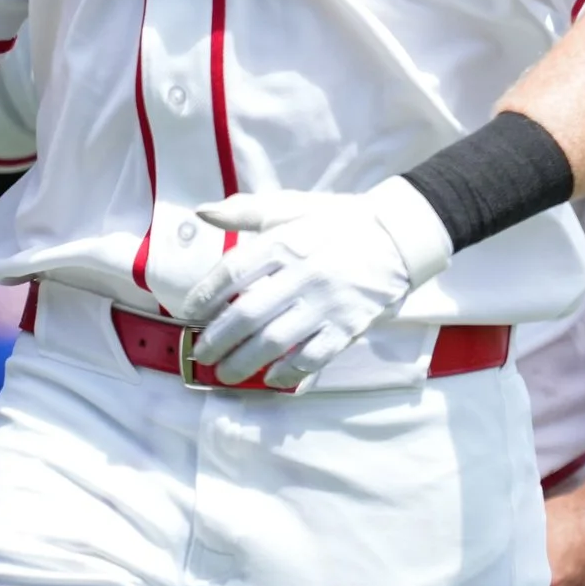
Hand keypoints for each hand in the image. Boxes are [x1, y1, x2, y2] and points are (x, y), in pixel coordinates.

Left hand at [185, 179, 450, 387]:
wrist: (397, 236)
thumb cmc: (336, 221)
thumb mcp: (289, 207)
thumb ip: (243, 211)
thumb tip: (202, 212)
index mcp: (283, 243)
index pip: (232, 273)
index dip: (204, 296)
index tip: (187, 314)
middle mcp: (301, 275)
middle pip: (247, 314)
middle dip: (217, 339)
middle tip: (199, 353)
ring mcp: (326, 303)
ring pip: (276, 340)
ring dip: (244, 361)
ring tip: (224, 373)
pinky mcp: (349, 325)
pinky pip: (314, 355)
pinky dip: (289, 371)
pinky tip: (270, 378)